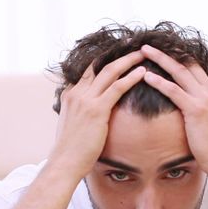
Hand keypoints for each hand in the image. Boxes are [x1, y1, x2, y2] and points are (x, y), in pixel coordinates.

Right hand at [48, 51, 145, 179]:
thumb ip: (80, 112)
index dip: (105, 60)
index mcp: (70, 94)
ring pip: (110, 71)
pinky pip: (118, 87)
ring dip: (128, 60)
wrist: (64, 162)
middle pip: (100, 65)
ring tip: (143, 54)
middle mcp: (77, 92)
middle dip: (118, 54)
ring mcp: (86, 99)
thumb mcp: (72, 124)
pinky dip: (131, 77)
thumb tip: (90, 112)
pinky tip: (142, 72)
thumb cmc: (71, 149)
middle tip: (134, 46)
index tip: (120, 53)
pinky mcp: (97, 109)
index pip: (89, 70)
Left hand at [140, 44, 207, 176]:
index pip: (196, 67)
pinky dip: (159, 81)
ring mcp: (205, 98)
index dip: (180, 57)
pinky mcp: (196, 109)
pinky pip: (174, 90)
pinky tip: (146, 76)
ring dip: (160, 59)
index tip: (164, 49)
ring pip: (179, 71)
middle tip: (149, 44)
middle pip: (187, 63)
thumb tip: (198, 107)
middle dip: (168, 51)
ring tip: (144, 50)